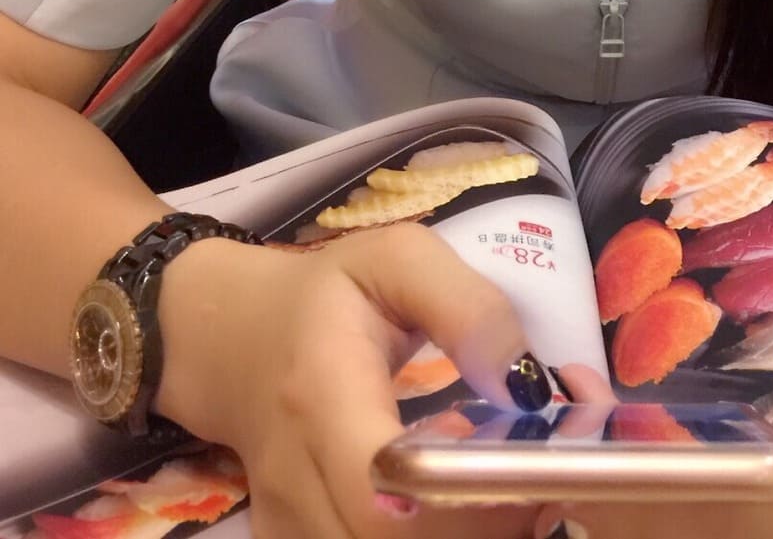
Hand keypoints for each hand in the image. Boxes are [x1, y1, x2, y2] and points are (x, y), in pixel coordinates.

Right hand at [153, 222, 547, 538]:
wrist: (233, 337)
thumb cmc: (326, 293)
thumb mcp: (399, 260)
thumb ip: (468, 309)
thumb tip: (527, 385)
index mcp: (321, 398)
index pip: (382, 489)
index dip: (459, 498)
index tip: (520, 463)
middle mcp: (296, 479)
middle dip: (482, 526)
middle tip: (539, 478)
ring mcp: (289, 524)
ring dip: (463, 535)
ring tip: (508, 489)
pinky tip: (465, 507)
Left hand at [534, 251, 772, 538]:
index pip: (702, 515)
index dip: (632, 487)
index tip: (568, 445)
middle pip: (666, 529)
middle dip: (595, 488)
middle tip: (522, 430)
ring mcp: (761, 525)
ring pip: (666, 524)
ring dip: (602, 485)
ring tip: (533, 429)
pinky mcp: (750, 506)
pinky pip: (676, 506)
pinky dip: (628, 474)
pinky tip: (585, 429)